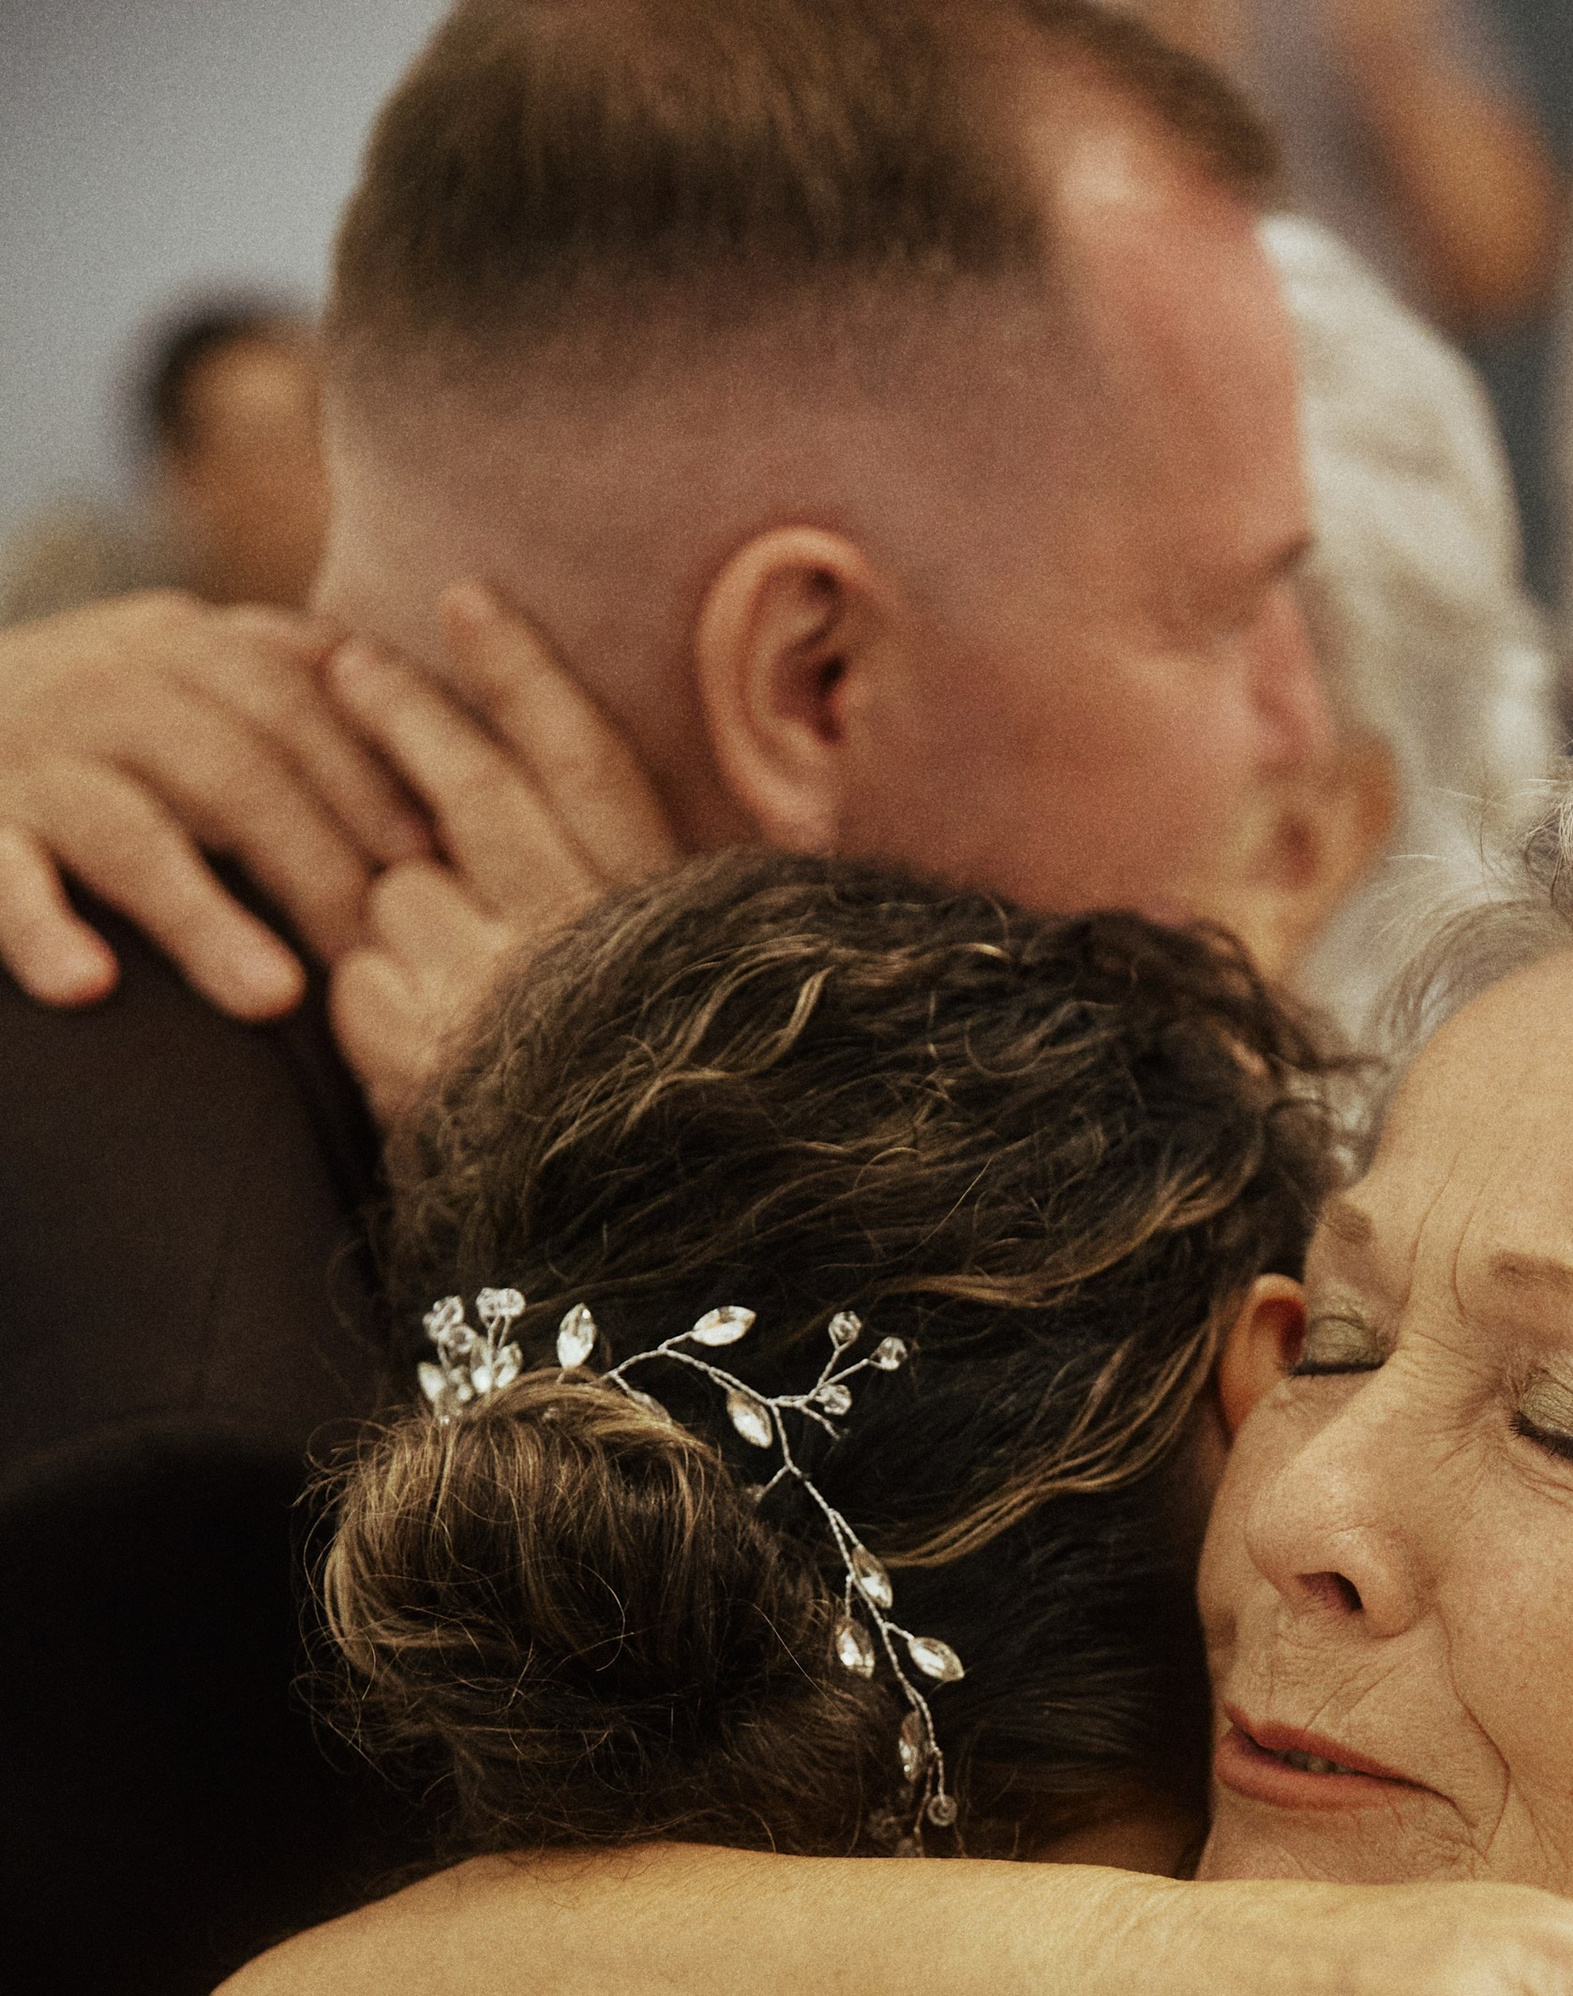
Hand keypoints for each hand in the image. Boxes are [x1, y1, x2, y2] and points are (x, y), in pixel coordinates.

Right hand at [0, 591, 432, 1018]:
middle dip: (322, 865)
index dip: (381, 780)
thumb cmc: (93, 736)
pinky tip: (87, 986)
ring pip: (128, 827)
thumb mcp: (192, 690)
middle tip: (389, 968)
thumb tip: (452, 803)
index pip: (301, 695)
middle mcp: (105, 684)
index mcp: (182, 647)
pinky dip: (38, 928)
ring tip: (275, 999)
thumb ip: (297, 711)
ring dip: (204, 916)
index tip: (450, 869)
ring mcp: (26, 755)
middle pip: (235, 764)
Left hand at [325, 582, 679, 1122]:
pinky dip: (367, 999)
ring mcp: (506, 999)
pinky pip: (359, 983)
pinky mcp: (431, 1064)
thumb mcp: (665, 985)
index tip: (459, 596)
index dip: (520, 670)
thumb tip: (491, 793)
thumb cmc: (650, 1116)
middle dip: (400, 713)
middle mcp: (590, 942)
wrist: (635, 1258)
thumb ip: (599, 894)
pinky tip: (405, 1041)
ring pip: (400, 887)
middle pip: (472, 787)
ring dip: (392, 909)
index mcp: (669, 915)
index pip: (584, 758)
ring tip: (421, 951)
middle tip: (340, 662)